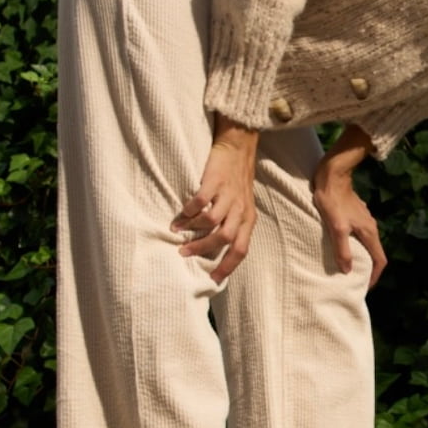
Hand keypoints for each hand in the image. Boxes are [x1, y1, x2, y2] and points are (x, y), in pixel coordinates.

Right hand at [172, 119, 258, 283]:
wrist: (238, 148)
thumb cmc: (238, 179)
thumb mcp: (242, 206)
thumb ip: (234, 225)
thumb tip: (217, 248)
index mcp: (248, 219)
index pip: (241, 249)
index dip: (228, 266)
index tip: (213, 279)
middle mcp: (241, 210)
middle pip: (225, 239)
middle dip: (204, 250)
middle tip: (185, 254)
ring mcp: (229, 195)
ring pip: (212, 222)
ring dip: (193, 232)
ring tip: (178, 234)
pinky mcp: (215, 181)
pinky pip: (201, 202)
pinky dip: (189, 212)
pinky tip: (180, 216)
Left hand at [313, 125, 386, 289]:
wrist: (333, 174)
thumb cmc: (332, 200)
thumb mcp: (335, 227)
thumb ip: (342, 249)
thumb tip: (348, 270)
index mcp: (369, 232)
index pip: (380, 260)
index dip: (375, 276)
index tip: (365, 286)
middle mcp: (371, 227)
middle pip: (375, 253)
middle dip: (368, 268)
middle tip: (355, 278)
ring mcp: (364, 219)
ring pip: (367, 243)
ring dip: (361, 256)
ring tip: (348, 264)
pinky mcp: (356, 213)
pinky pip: (359, 234)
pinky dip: (355, 244)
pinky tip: (342, 244)